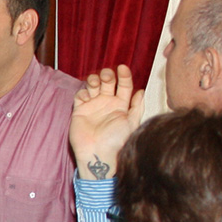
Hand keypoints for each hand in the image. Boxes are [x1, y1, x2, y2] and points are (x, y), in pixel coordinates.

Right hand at [71, 65, 144, 180]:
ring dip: (94, 80)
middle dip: (108, 75)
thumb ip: (137, 107)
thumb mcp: (132, 123)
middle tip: (107, 76)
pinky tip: (87, 96)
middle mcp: (107, 104)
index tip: (123, 68)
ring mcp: (93, 106)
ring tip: (96, 83)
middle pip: (108, 82)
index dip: (124, 75)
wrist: (97, 153)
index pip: (124, 86)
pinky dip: (83, 91)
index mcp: (121, 106)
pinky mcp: (80, 110)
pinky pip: (80, 95)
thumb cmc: (116, 141)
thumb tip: (141, 91)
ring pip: (93, 85)